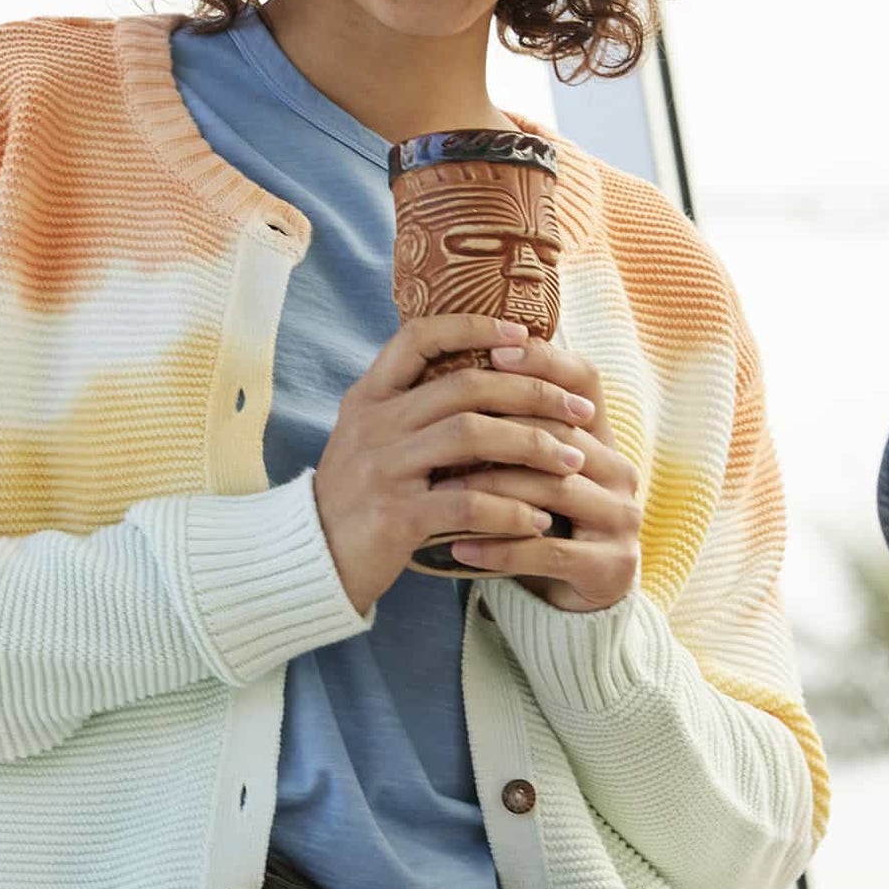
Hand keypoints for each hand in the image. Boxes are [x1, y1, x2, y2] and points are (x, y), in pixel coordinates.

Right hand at [315, 317, 592, 614]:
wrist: (309, 560)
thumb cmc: (355, 497)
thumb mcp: (369, 439)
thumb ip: (411, 408)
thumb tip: (484, 377)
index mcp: (368, 397)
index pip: (419, 337)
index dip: (473, 328)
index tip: (524, 335)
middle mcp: (373, 424)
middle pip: (465, 386)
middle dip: (533, 393)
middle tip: (579, 410)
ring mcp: (382, 468)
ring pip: (472, 436)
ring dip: (533, 445)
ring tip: (572, 461)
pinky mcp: (395, 516)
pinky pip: (467, 502)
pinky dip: (511, 510)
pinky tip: (539, 520)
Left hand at [444, 341, 640, 612]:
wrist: (570, 598)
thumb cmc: (536, 520)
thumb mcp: (527, 469)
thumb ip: (510, 425)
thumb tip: (453, 365)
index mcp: (603, 439)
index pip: (585, 381)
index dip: (545, 361)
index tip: (494, 351)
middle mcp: (620, 471)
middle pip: (561, 434)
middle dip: (500, 429)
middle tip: (443, 428)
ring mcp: (621, 519)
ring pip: (552, 491)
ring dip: (492, 490)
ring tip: (441, 489)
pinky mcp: (610, 566)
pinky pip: (547, 551)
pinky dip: (500, 548)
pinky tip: (458, 547)